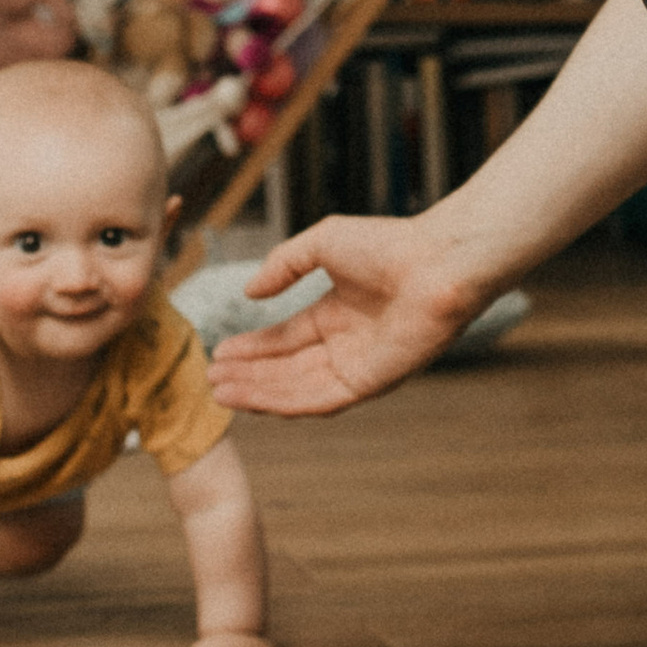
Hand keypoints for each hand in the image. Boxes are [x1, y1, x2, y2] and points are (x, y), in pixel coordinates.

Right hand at [209, 213, 486, 418]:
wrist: (436, 262)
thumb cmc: (390, 245)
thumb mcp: (322, 243)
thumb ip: (284, 265)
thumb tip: (250, 291)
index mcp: (336, 315)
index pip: (284, 340)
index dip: (251, 349)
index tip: (217, 353)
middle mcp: (345, 345)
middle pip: (285, 369)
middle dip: (247, 376)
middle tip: (210, 380)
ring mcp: (358, 366)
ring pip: (297, 388)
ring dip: (259, 393)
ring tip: (221, 392)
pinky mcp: (371, 383)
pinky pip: (322, 399)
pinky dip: (287, 402)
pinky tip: (257, 401)